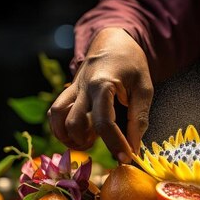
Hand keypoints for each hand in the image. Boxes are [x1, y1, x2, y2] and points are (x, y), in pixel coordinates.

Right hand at [48, 28, 153, 162]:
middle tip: (108, 147)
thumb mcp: (144, 88)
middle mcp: (83, 87)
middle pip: (74, 123)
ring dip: (69, 137)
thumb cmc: (132, 64)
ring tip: (89, 142)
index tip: (126, 159)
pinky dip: (61, 128)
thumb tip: (134, 148)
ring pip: (56, 117)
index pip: (105, 123)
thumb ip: (139, 118)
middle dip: (88, 143)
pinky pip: (54, 112)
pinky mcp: (68, 91)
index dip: (116, 145)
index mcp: (103, 84)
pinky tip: (78, 134)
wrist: (113, 41)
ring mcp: (72, 89)